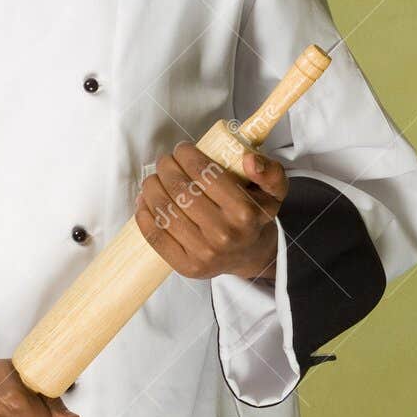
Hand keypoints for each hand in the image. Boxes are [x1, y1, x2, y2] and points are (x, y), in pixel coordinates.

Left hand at [135, 142, 287, 281]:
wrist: (249, 254)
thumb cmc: (254, 215)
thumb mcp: (273, 190)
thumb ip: (269, 171)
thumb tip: (249, 160)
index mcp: (245, 212)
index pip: (205, 173)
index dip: (187, 155)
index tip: (182, 149)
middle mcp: (224, 235)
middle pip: (180, 190)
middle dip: (166, 167)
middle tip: (165, 161)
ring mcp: (203, 254)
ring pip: (164, 210)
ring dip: (151, 187)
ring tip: (154, 178)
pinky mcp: (186, 267)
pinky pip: (155, 236)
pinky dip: (143, 213)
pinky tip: (145, 200)